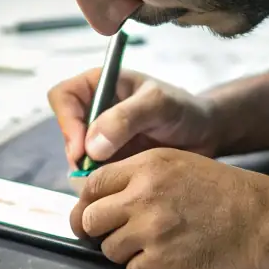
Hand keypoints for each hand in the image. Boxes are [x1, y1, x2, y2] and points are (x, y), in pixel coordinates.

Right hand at [48, 69, 219, 169]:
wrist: (205, 135)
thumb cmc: (184, 110)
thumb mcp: (159, 105)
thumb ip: (126, 118)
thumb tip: (91, 146)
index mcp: (99, 84)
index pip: (63, 97)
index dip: (66, 122)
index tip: (82, 149)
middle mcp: (94, 109)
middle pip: (65, 130)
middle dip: (77, 153)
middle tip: (98, 171)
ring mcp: (100, 136)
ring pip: (76, 156)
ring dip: (89, 171)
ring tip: (118, 177)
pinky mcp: (109, 160)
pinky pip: (91, 174)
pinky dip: (100, 182)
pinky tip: (122, 184)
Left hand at [69, 149, 268, 268]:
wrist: (261, 220)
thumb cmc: (222, 193)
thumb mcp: (178, 164)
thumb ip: (138, 176)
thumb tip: (99, 198)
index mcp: (146, 166)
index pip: (93, 184)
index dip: (87, 204)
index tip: (91, 215)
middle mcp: (144, 194)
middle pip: (91, 219)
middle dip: (100, 231)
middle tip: (119, 235)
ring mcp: (152, 229)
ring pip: (109, 249)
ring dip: (126, 253)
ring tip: (154, 246)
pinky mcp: (162, 260)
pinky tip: (168, 260)